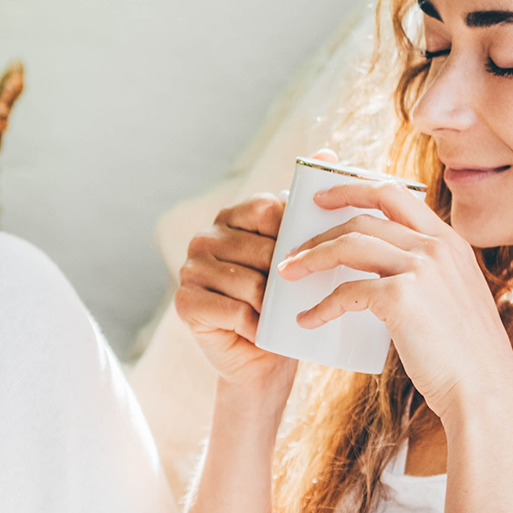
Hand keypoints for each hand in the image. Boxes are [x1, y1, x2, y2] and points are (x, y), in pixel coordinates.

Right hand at [175, 193, 298, 400]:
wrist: (263, 360)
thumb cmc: (285, 305)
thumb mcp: (301, 253)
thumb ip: (308, 207)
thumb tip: (327, 152)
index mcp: (233, 217)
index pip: (268, 209)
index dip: (292, 237)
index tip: (306, 260)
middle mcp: (206, 237)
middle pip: (260, 249)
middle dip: (285, 279)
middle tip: (293, 299)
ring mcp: (190, 268)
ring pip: (248, 282)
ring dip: (270, 307)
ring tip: (276, 317)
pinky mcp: (185, 303)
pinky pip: (231, 310)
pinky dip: (251, 326)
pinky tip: (256, 332)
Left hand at [275, 176, 512, 426]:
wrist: (484, 390)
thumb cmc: (466, 358)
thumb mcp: (454, 301)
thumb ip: (428, 279)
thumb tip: (384, 282)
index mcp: (450, 241)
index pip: (396, 194)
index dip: (355, 189)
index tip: (326, 197)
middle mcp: (437, 246)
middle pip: (366, 215)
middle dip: (323, 225)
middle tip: (294, 244)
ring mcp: (421, 268)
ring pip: (350, 245)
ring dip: (312, 258)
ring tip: (287, 274)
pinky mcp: (402, 298)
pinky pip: (348, 293)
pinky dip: (322, 307)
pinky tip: (308, 321)